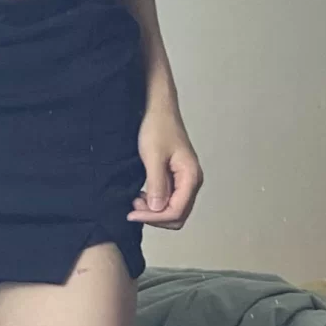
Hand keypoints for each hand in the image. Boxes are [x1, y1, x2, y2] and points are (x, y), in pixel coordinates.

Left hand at [127, 105, 203, 228]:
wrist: (158, 109)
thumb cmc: (157, 126)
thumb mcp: (153, 156)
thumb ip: (157, 184)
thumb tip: (158, 210)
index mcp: (191, 176)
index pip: (177, 210)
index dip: (154, 217)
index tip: (133, 213)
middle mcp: (192, 180)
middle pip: (178, 214)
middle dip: (155, 216)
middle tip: (133, 208)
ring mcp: (185, 179)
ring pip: (173, 208)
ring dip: (155, 210)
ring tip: (136, 200)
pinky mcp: (177, 176)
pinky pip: (169, 198)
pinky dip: (156, 202)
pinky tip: (141, 195)